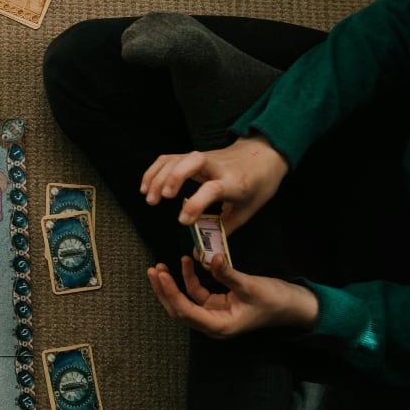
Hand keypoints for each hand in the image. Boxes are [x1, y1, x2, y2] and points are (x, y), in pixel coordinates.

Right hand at [140, 135, 288, 229]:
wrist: (262, 156)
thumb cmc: (256, 186)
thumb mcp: (246, 211)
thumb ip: (222, 231)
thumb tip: (201, 253)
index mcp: (235, 183)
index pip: (213, 189)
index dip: (196, 204)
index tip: (183, 221)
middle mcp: (217, 167)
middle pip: (193, 161)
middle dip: (174, 178)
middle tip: (162, 199)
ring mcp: (203, 159)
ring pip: (177, 158)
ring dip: (158, 177)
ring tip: (150, 200)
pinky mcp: (191, 156)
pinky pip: (168, 159)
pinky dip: (153, 172)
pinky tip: (147, 188)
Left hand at [147, 255, 317, 338]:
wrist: (293, 306)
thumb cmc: (275, 300)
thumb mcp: (250, 286)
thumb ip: (227, 274)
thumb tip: (211, 258)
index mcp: (220, 325)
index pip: (187, 311)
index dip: (172, 293)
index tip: (162, 275)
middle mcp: (213, 324)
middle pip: (179, 310)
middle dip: (164, 291)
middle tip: (153, 271)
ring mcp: (214, 315)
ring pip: (185, 301)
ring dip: (173, 285)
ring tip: (160, 267)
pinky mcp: (217, 305)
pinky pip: (197, 293)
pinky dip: (189, 279)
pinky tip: (186, 263)